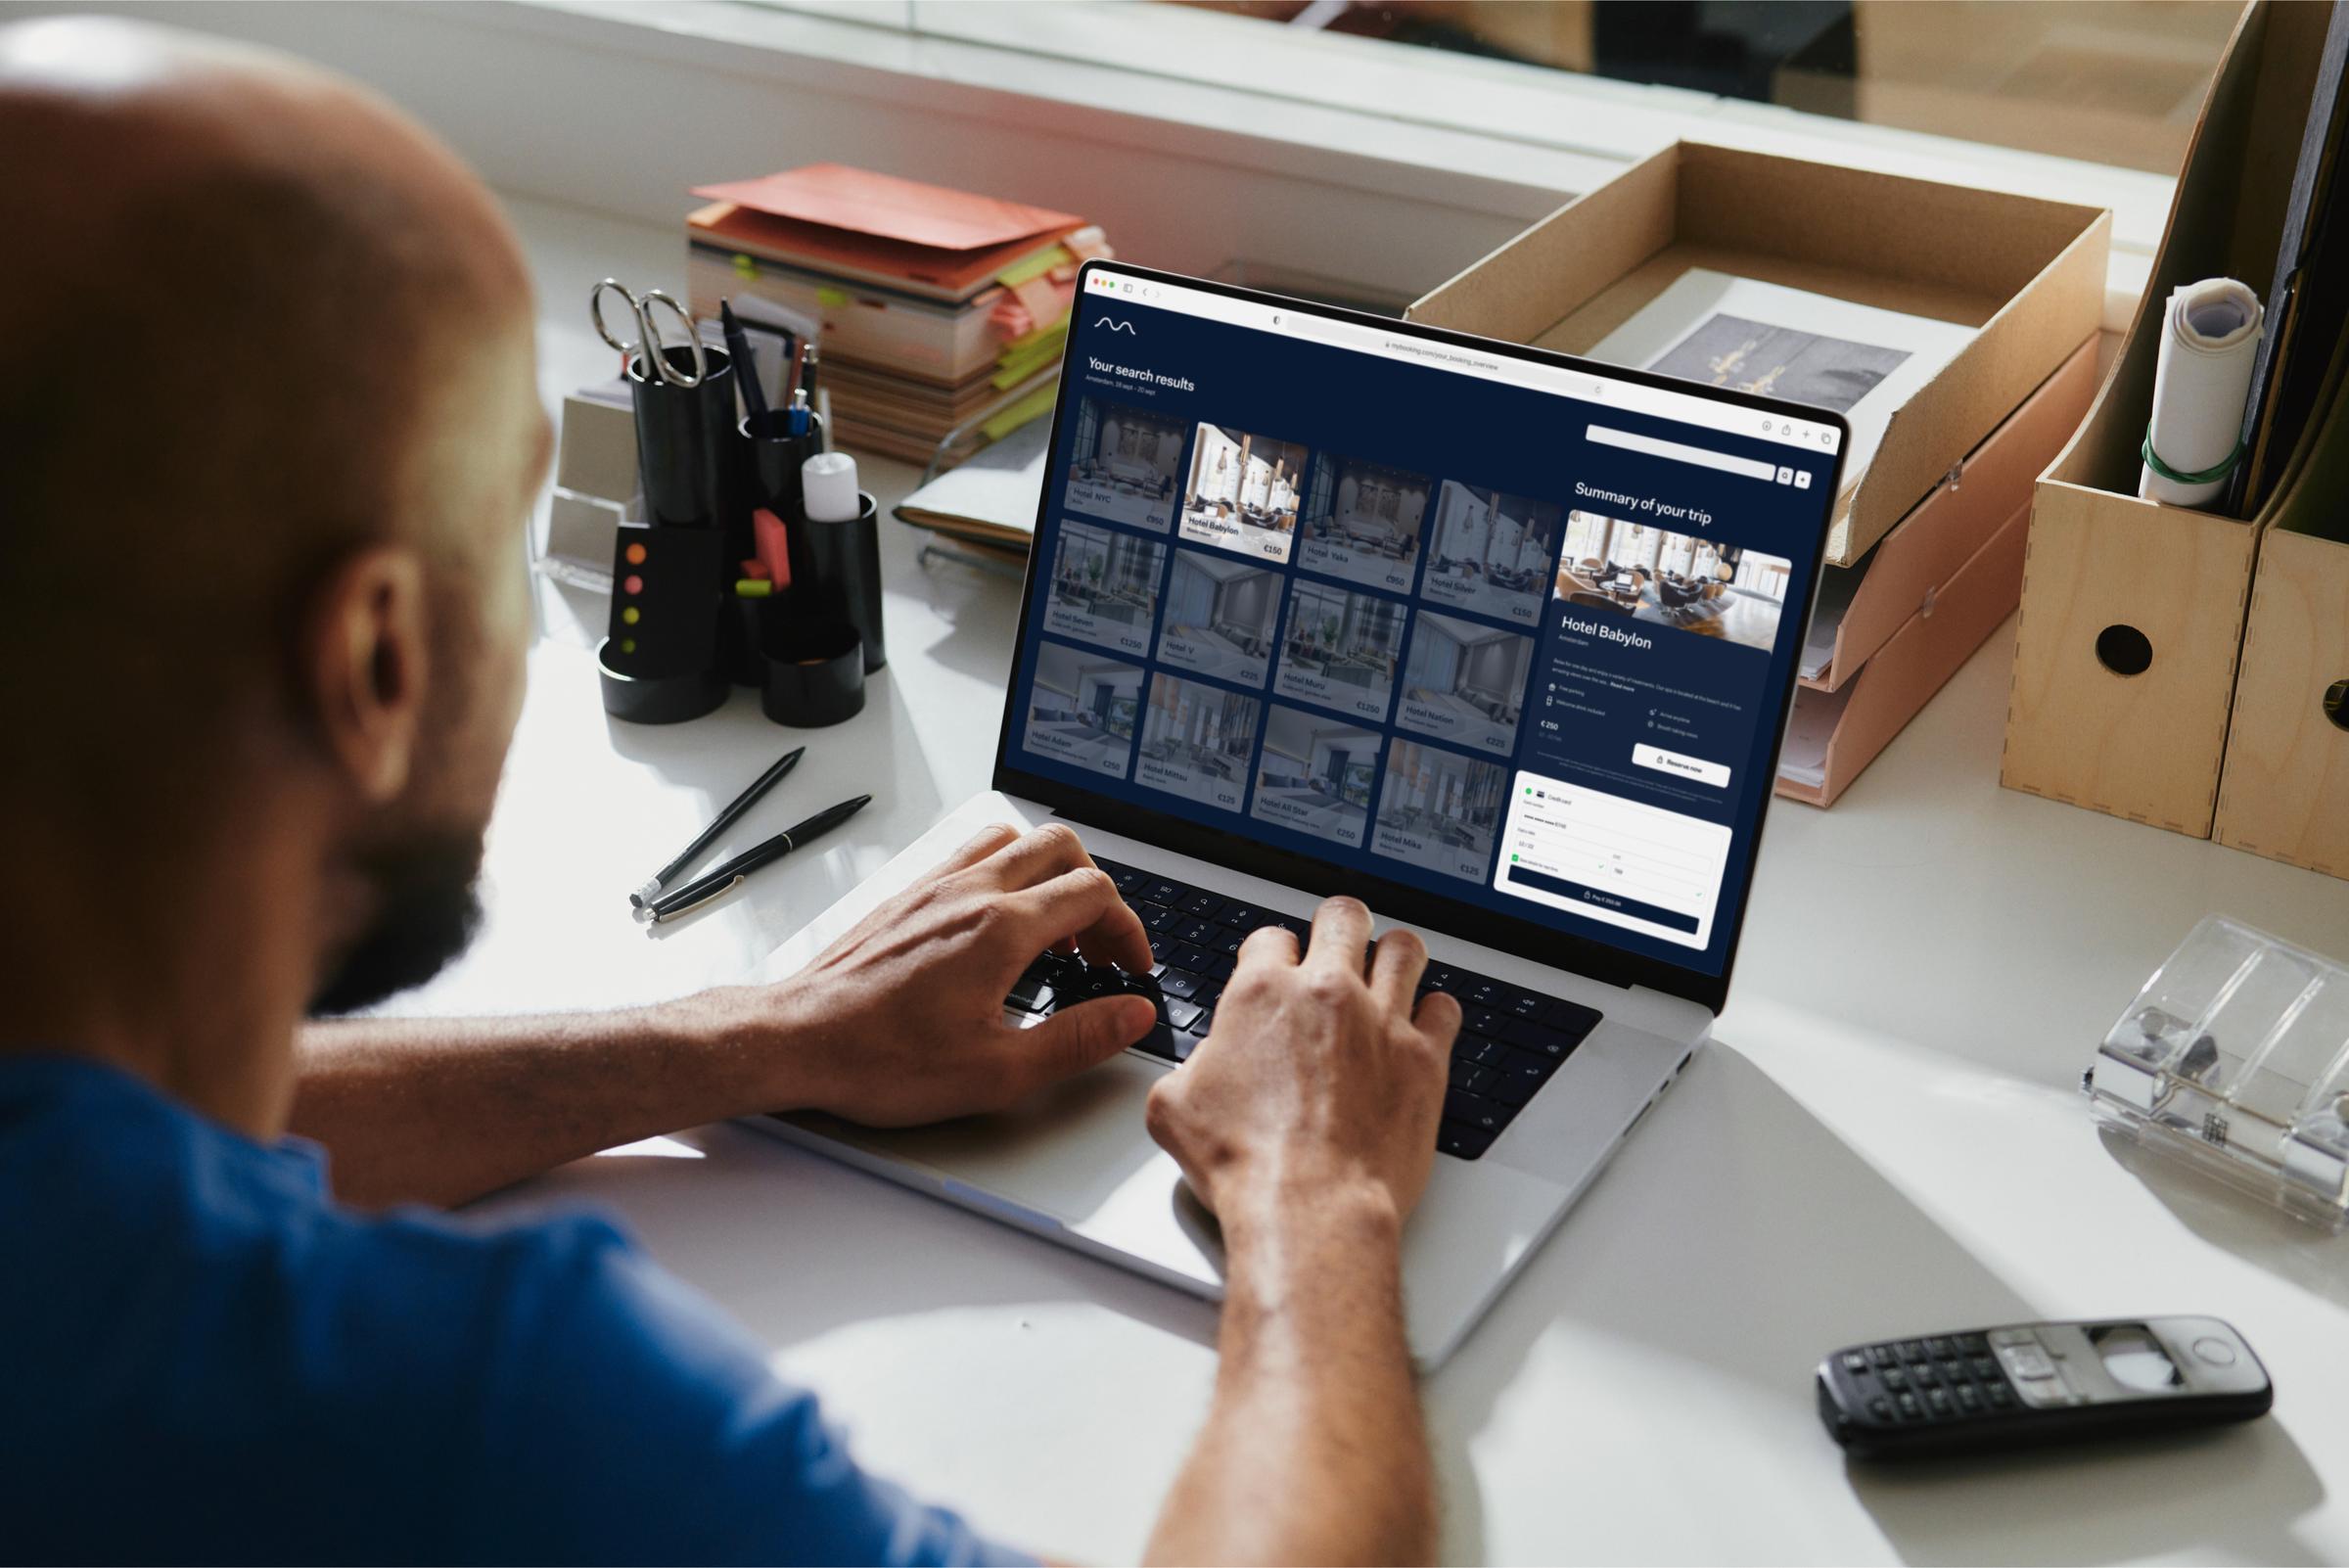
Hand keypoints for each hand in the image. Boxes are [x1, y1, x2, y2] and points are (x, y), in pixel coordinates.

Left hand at [718, 823, 1157, 1125]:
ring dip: (1050, 872)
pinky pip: (970, 854)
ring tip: (1055, 927)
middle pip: (1061, 847)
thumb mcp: (997, 1071)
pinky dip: (1004, 872)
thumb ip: (1077, 1040)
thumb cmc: (880, 1059)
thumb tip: (1130, 1016)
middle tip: (1100, 944)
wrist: (797, 1040)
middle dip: (1098, 890)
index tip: (1130, 967)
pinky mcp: (906, 896)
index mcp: (1000, 929)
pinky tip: (997, 922)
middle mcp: (969, 893)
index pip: (1094, 893)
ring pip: (1013, 839)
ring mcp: (934, 887)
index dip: (1130, 929)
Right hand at [1144, 895, 1458, 1231]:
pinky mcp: (1425, 1058)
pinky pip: (1446, 1007)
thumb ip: (1191, 1064)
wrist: (1307, 1206)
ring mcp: (1381, 1020)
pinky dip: (1435, 1012)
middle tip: (1338, 947)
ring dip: (1393, 955)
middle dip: (1338, 927)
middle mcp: (1326, 993)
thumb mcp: (1175, 1106)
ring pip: (1404, 948)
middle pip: (1343, 916)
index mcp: (1262, 993)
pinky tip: (1423, 1025)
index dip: (1274, 954)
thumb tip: (1204, 1063)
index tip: (1279, 972)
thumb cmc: (1246, 1163)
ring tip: (1388, 971)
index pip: (1272, 937)